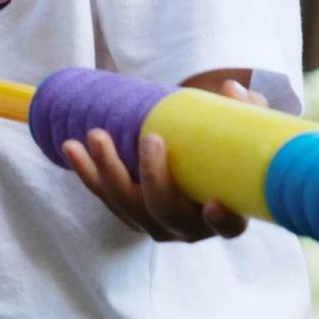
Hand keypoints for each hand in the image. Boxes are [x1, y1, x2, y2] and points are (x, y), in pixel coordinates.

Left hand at [61, 77, 257, 243]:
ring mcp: (156, 225)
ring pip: (128, 206)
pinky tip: (70, 146)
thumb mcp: (246, 133)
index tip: (212, 204)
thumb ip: (247, 113)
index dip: (222, 221)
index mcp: (225, 217)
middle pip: (166, 212)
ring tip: (95, 135)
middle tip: (151, 138)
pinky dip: (87, 173)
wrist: (202, 165)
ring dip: (108, 171)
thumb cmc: (229, 151)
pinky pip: (105, 197)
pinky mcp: (130, 215)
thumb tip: (232, 90)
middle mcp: (189, 229)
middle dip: (154, 177)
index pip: (229, 227)